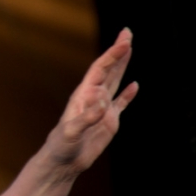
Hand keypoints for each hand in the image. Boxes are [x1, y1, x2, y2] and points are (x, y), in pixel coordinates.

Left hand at [44, 28, 138, 177]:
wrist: (63, 163)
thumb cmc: (61, 146)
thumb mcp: (71, 132)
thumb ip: (86, 118)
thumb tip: (102, 103)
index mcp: (83, 96)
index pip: (100, 70)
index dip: (112, 55)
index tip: (125, 41)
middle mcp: (93, 98)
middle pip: (108, 70)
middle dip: (118, 51)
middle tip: (128, 32)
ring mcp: (101, 109)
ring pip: (115, 82)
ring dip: (123, 66)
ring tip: (130, 48)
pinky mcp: (108, 122)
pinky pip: (120, 104)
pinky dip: (128, 95)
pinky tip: (134, 85)